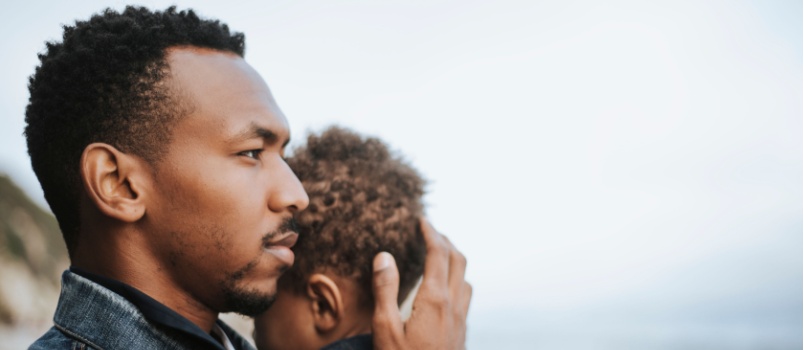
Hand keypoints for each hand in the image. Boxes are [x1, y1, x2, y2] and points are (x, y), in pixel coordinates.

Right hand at [371, 217, 471, 349]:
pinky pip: (465, 297)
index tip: (421, 220)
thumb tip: (385, 255)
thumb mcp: (385, 330)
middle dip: (445, 241)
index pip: (438, 254)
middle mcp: (454, 306)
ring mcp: (461, 321)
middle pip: (458, 260)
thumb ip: (385, 290)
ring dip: (454, 260)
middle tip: (429, 231)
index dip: (431, 233)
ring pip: (465, 278)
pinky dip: (455, 281)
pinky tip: (443, 291)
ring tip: (438, 255)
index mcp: (434, 300)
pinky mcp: (462, 334)